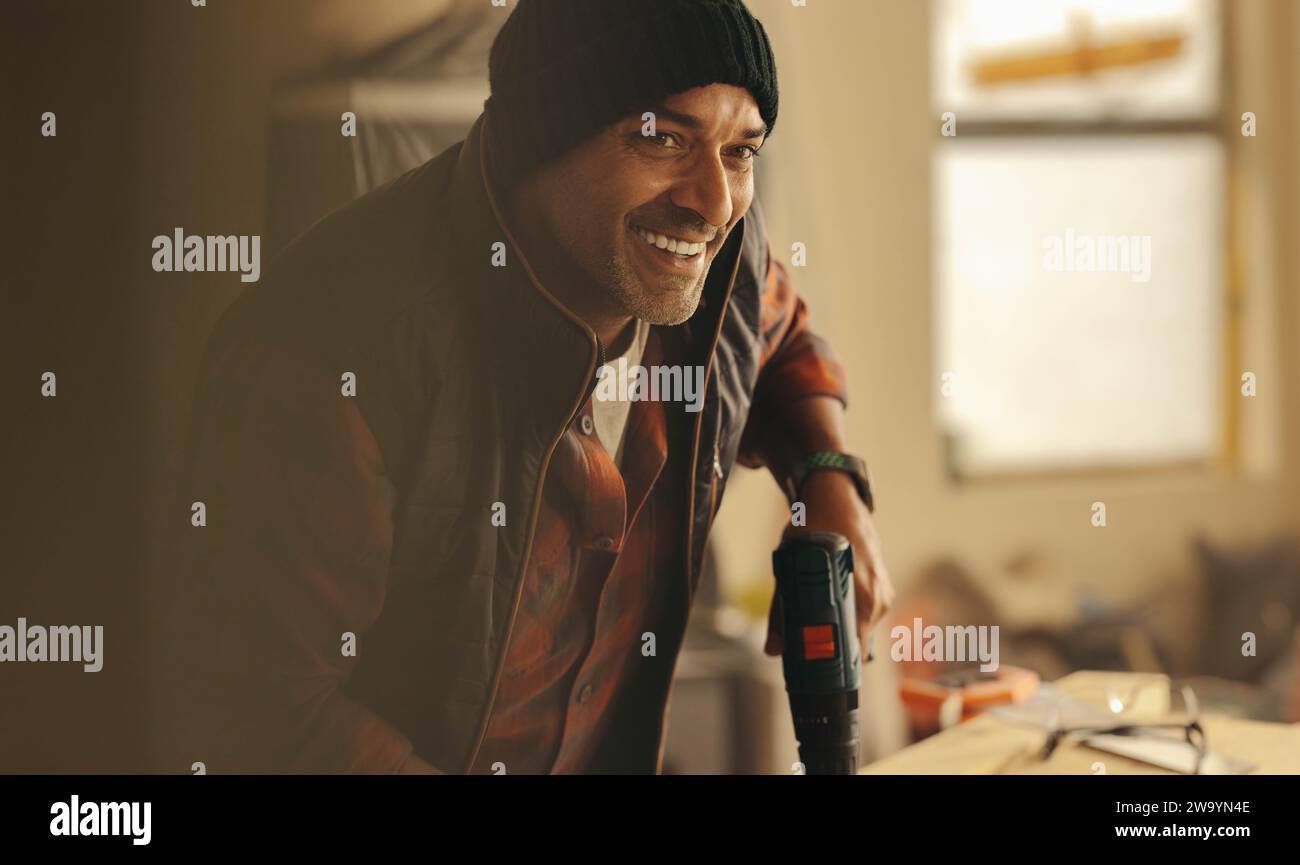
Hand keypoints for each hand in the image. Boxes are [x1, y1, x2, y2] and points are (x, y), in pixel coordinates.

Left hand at [764, 470, 893, 659]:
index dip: (836, 665)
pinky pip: (865, 613)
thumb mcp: (790, 566)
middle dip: (833, 649)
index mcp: (862, 595)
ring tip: (815, 620)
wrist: (835, 496)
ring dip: (840, 629)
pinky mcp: (881, 587)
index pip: (856, 648)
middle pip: (858, 642)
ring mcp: (883, 591)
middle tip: (806, 647)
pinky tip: (829, 603)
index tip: (817, 673)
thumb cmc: (813, 528)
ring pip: (861, 628)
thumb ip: (782, 611)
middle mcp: (878, 596)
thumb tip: (773, 651)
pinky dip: (848, 614)